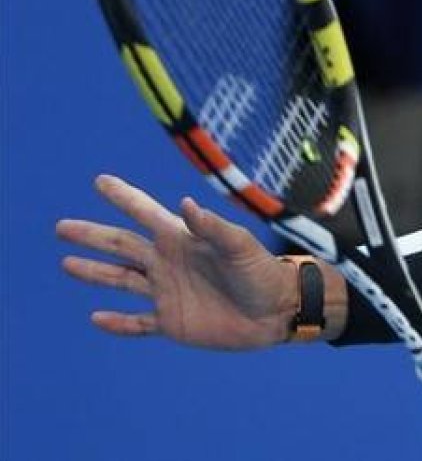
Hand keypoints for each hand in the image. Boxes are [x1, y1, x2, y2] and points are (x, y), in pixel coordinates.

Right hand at [58, 174, 294, 349]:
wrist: (277, 312)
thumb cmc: (262, 273)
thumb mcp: (240, 246)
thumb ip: (212, 227)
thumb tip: (185, 204)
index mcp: (183, 239)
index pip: (145, 213)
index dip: (124, 197)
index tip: (101, 181)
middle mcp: (169, 263)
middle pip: (122, 246)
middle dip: (93, 235)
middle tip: (62, 227)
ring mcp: (168, 293)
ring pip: (122, 280)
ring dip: (95, 273)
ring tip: (68, 263)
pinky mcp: (173, 322)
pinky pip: (138, 323)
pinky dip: (117, 323)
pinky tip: (97, 318)